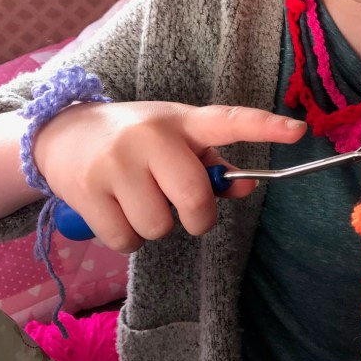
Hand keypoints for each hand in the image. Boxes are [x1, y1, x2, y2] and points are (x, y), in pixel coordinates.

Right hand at [33, 101, 305, 252]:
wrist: (61, 133)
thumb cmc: (134, 139)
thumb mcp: (174, 138)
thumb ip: (212, 162)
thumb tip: (246, 186)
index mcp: (181, 120)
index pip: (229, 120)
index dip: (265, 126)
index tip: (300, 132)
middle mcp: (151, 136)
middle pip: (195, 199)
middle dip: (197, 216)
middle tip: (183, 208)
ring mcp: (117, 163)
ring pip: (160, 226)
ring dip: (156, 226)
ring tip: (138, 200)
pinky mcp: (88, 191)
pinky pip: (127, 240)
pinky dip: (128, 237)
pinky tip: (116, 210)